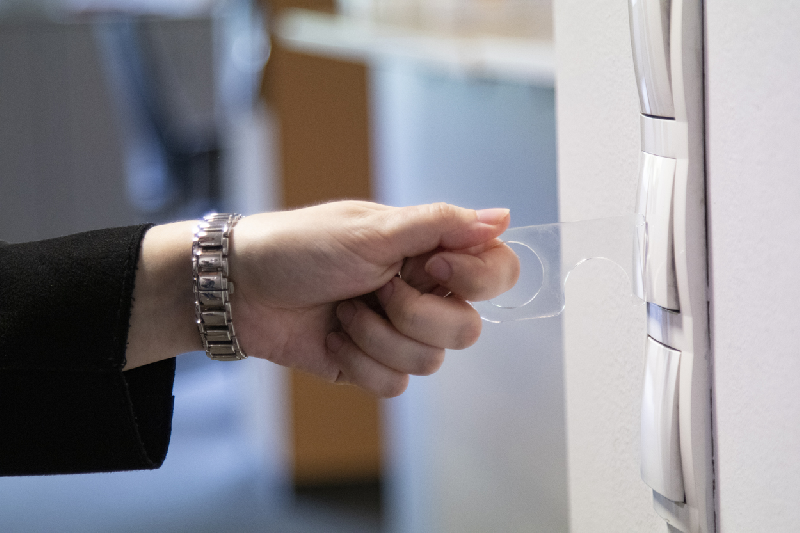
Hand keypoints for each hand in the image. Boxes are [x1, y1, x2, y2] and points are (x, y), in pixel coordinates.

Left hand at [229, 201, 518, 396]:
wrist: (240, 288)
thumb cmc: (302, 246)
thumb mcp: (373, 229)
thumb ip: (441, 225)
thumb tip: (503, 218)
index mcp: (431, 252)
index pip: (498, 272)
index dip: (475, 277)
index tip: (428, 263)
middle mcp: (424, 293)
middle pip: (468, 329)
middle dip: (413, 314)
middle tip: (375, 287)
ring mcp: (399, 333)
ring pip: (430, 362)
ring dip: (376, 336)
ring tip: (343, 310)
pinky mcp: (373, 366)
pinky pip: (395, 385)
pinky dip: (358, 360)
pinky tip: (333, 336)